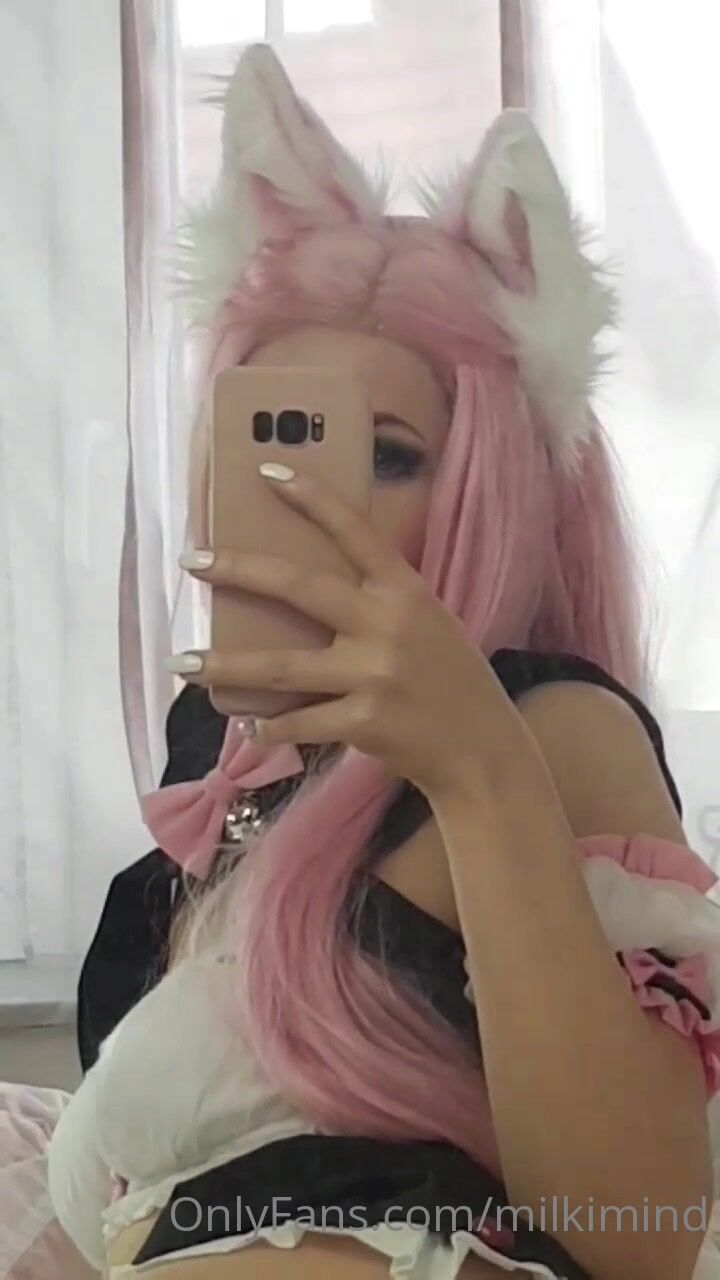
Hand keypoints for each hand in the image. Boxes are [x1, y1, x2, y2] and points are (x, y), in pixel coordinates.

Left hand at [173, 466, 496, 797]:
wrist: (482, 748)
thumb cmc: (449, 680)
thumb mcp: (426, 623)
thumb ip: (378, 602)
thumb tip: (306, 587)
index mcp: (405, 591)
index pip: (355, 531)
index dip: (312, 498)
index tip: (267, 472)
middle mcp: (387, 625)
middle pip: (300, 587)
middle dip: (239, 570)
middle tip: (192, 561)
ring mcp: (373, 674)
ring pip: (282, 665)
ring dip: (226, 663)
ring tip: (182, 661)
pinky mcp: (364, 721)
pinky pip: (300, 722)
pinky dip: (269, 727)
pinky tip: (249, 725)